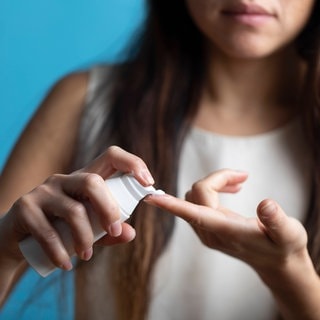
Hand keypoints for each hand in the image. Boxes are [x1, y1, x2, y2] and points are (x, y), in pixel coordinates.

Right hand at [0, 146, 154, 270]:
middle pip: (93, 183)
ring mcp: (43, 191)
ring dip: (85, 238)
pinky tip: (66, 264)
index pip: (111, 156)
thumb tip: (130, 233)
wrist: (18, 237)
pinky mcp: (25, 208)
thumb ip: (110, 230)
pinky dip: (60, 252)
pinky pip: (48, 232)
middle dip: (109, 209)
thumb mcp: (89, 228)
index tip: (148, 183)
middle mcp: (64, 179)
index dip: (132, 164)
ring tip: (87, 255)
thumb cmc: (61, 229)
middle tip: (114, 231)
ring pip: (74, 210)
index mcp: (84, 179)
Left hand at [146, 169, 307, 273]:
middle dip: (217, 178)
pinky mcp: (209, 227)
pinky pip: (200, 201)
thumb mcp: (288, 234)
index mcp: (225, 231)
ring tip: (240, 181)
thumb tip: (267, 204)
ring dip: (215, 183)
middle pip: (197, 193)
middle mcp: (210, 231)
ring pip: (196, 195)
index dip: (172, 205)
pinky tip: (232, 189)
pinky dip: (214, 189)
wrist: (276, 263)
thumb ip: (276, 220)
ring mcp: (207, 230)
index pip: (192, 214)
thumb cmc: (282, 248)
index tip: (151, 197)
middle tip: (242, 177)